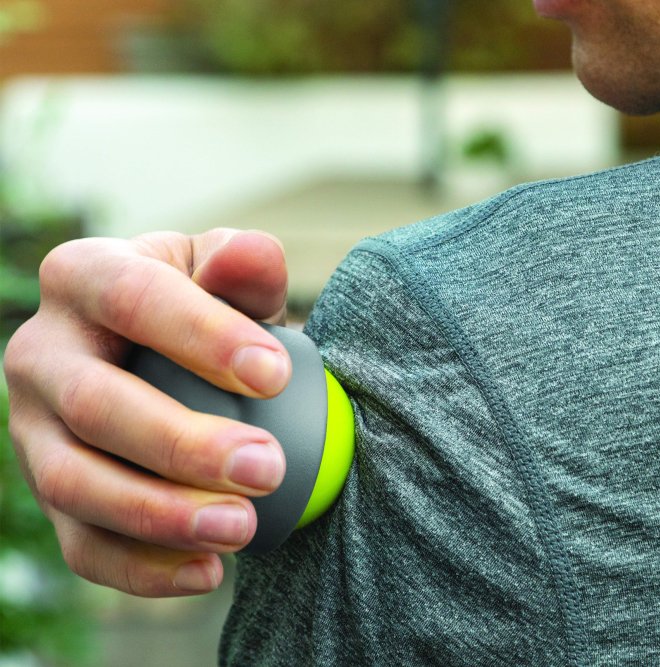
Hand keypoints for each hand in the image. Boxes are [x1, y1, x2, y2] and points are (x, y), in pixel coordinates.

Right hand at [3, 229, 290, 595]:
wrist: (168, 361)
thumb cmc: (206, 310)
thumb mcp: (227, 276)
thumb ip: (243, 264)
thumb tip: (250, 255)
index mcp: (83, 277)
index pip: (132, 297)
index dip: (200, 336)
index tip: (275, 375)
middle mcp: (40, 353)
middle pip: (95, 405)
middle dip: (183, 444)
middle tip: (268, 468)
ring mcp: (33, 431)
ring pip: (76, 484)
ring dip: (160, 516)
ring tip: (242, 530)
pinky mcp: (49, 495)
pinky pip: (82, 544)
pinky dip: (143, 570)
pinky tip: (210, 572)